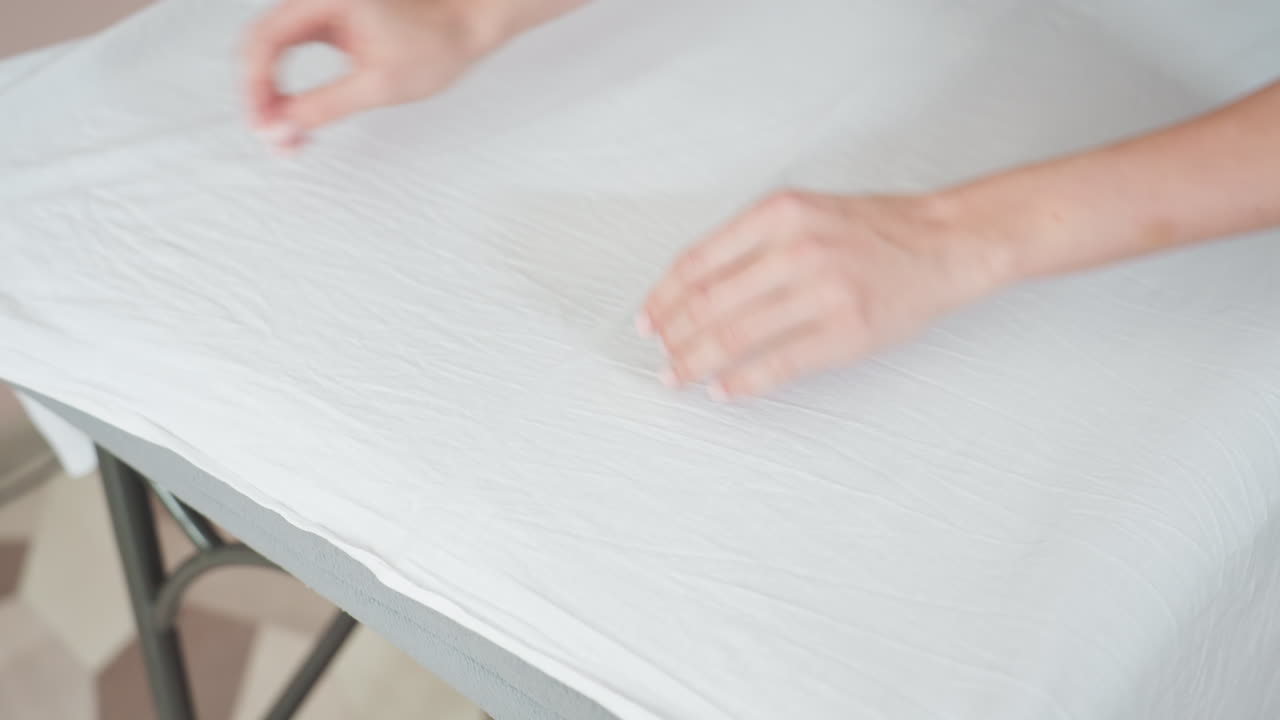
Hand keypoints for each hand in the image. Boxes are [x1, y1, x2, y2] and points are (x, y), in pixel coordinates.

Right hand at [243, 0, 570, 149]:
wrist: (469, 25)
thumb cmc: (437, 44)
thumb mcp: (377, 85)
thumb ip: (322, 106)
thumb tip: (279, 128)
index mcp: (326, 0)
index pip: (264, 41)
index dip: (254, 87)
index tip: (261, 124)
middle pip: (262, 45)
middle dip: (261, 94)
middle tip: (271, 136)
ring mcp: (321, 9)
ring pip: (274, 50)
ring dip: (273, 92)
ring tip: (285, 136)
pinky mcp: (330, 24)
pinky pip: (292, 51)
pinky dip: (290, 84)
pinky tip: (298, 115)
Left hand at [638, 190, 1003, 398]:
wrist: (944, 243)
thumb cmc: (874, 229)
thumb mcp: (804, 212)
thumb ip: (750, 243)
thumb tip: (691, 289)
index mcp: (778, 214)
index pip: (698, 263)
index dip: (664, 297)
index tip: (648, 319)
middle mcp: (797, 249)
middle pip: (708, 304)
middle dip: (673, 336)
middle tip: (659, 353)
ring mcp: (822, 292)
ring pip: (735, 338)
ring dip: (696, 363)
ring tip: (677, 376)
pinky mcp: (845, 332)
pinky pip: (777, 366)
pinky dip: (741, 382)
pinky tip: (722, 389)